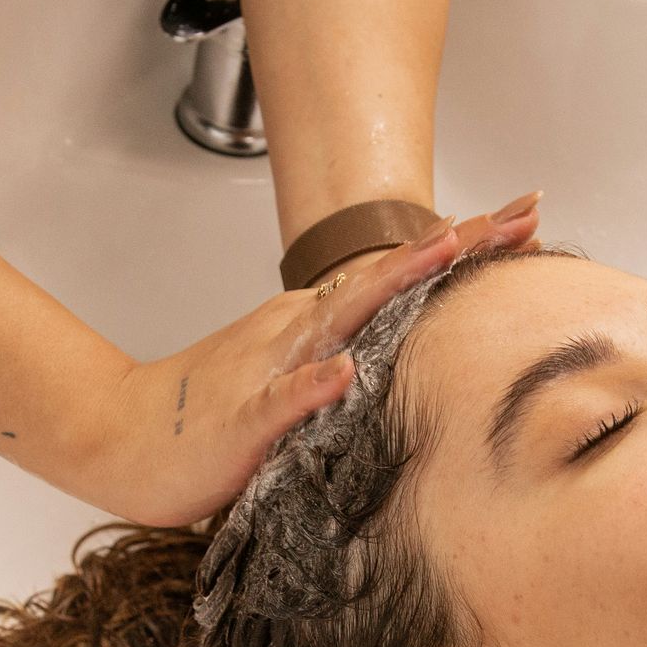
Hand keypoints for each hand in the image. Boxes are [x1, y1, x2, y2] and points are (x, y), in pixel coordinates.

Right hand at [72, 192, 542, 525]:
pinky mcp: (241, 420)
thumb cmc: (207, 413)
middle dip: (455, 245)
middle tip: (521, 212)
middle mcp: (299, 330)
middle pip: (386, 277)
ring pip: (340, 320)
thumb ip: (345, 357)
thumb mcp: (290, 374)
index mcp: (314, 322)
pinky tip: (343, 373)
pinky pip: (280, 400)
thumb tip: (411, 347)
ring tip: (447, 250)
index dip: (462, 246)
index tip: (525, 217)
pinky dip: (311, 385)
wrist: (120, 434)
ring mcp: (269, 369)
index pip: (399, 275)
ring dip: (394, 283)